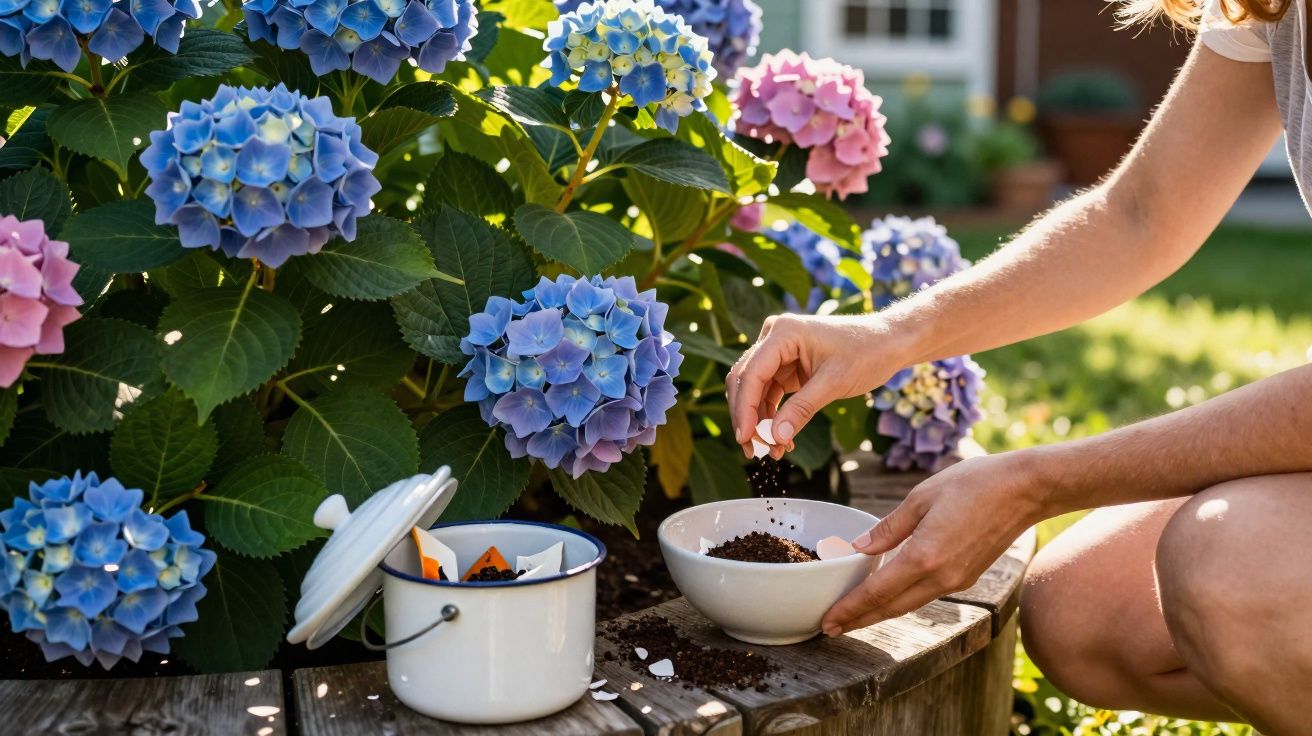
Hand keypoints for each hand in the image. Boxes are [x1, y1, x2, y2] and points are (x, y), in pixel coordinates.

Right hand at [726, 313, 899, 458]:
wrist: (888, 343)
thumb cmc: (866, 353)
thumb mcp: (834, 383)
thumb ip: (802, 409)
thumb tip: (774, 438)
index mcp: (783, 332)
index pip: (751, 374)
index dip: (745, 409)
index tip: (746, 439)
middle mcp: (774, 338)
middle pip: (745, 381)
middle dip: (747, 418)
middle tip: (754, 451)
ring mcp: (779, 352)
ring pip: (754, 391)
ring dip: (759, 421)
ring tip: (772, 450)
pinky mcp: (786, 366)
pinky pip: (769, 393)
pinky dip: (771, 416)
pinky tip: (780, 439)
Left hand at [821, 452, 1045, 635]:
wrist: (1025, 489)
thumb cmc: (973, 484)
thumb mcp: (921, 498)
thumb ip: (889, 528)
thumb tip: (860, 548)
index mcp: (924, 557)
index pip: (877, 593)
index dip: (850, 609)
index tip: (828, 621)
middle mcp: (941, 577)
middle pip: (891, 608)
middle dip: (859, 620)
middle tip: (831, 627)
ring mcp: (956, 580)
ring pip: (909, 604)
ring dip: (880, 613)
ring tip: (855, 616)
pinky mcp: (967, 576)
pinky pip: (927, 594)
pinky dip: (902, 599)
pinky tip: (889, 594)